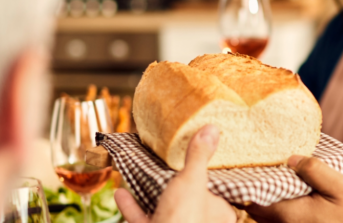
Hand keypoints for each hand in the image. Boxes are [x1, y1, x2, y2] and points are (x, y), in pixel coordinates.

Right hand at [115, 124, 236, 222]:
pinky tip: (121, 193)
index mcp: (219, 213)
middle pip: (191, 202)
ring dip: (153, 195)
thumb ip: (199, 156)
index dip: (212, 179)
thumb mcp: (192, 180)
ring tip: (144, 176)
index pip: (221, 193)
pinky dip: (132, 207)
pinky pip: (144, 219)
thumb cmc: (183, 219)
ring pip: (166, 211)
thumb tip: (213, 129)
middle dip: (180, 188)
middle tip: (171, 168)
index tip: (201, 162)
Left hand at [245, 155, 342, 222]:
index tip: (240, 165)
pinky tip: (288, 193)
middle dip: (252, 189)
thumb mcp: (341, 187)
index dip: (242, 182)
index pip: (250, 199)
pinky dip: (277, 207)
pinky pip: (279, 221)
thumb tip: (290, 159)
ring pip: (267, 216)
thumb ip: (314, 170)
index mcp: (287, 214)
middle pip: (255, 208)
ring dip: (265, 198)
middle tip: (252, 166)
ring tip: (270, 177)